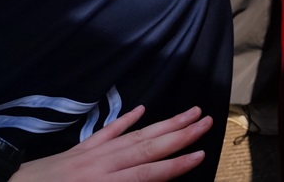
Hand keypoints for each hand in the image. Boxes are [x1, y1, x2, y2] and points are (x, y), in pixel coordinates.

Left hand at [16, 104, 209, 180]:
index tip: (200, 153)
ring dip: (163, 124)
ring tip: (188, 111)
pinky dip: (125, 121)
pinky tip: (142, 110)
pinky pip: (106, 132)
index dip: (175, 166)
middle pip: (146, 148)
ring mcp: (89, 154)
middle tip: (206, 119)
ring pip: (134, 136)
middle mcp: (100, 166)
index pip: (146, 175)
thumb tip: (143, 181)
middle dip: (178, 134)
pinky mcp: (77, 149)